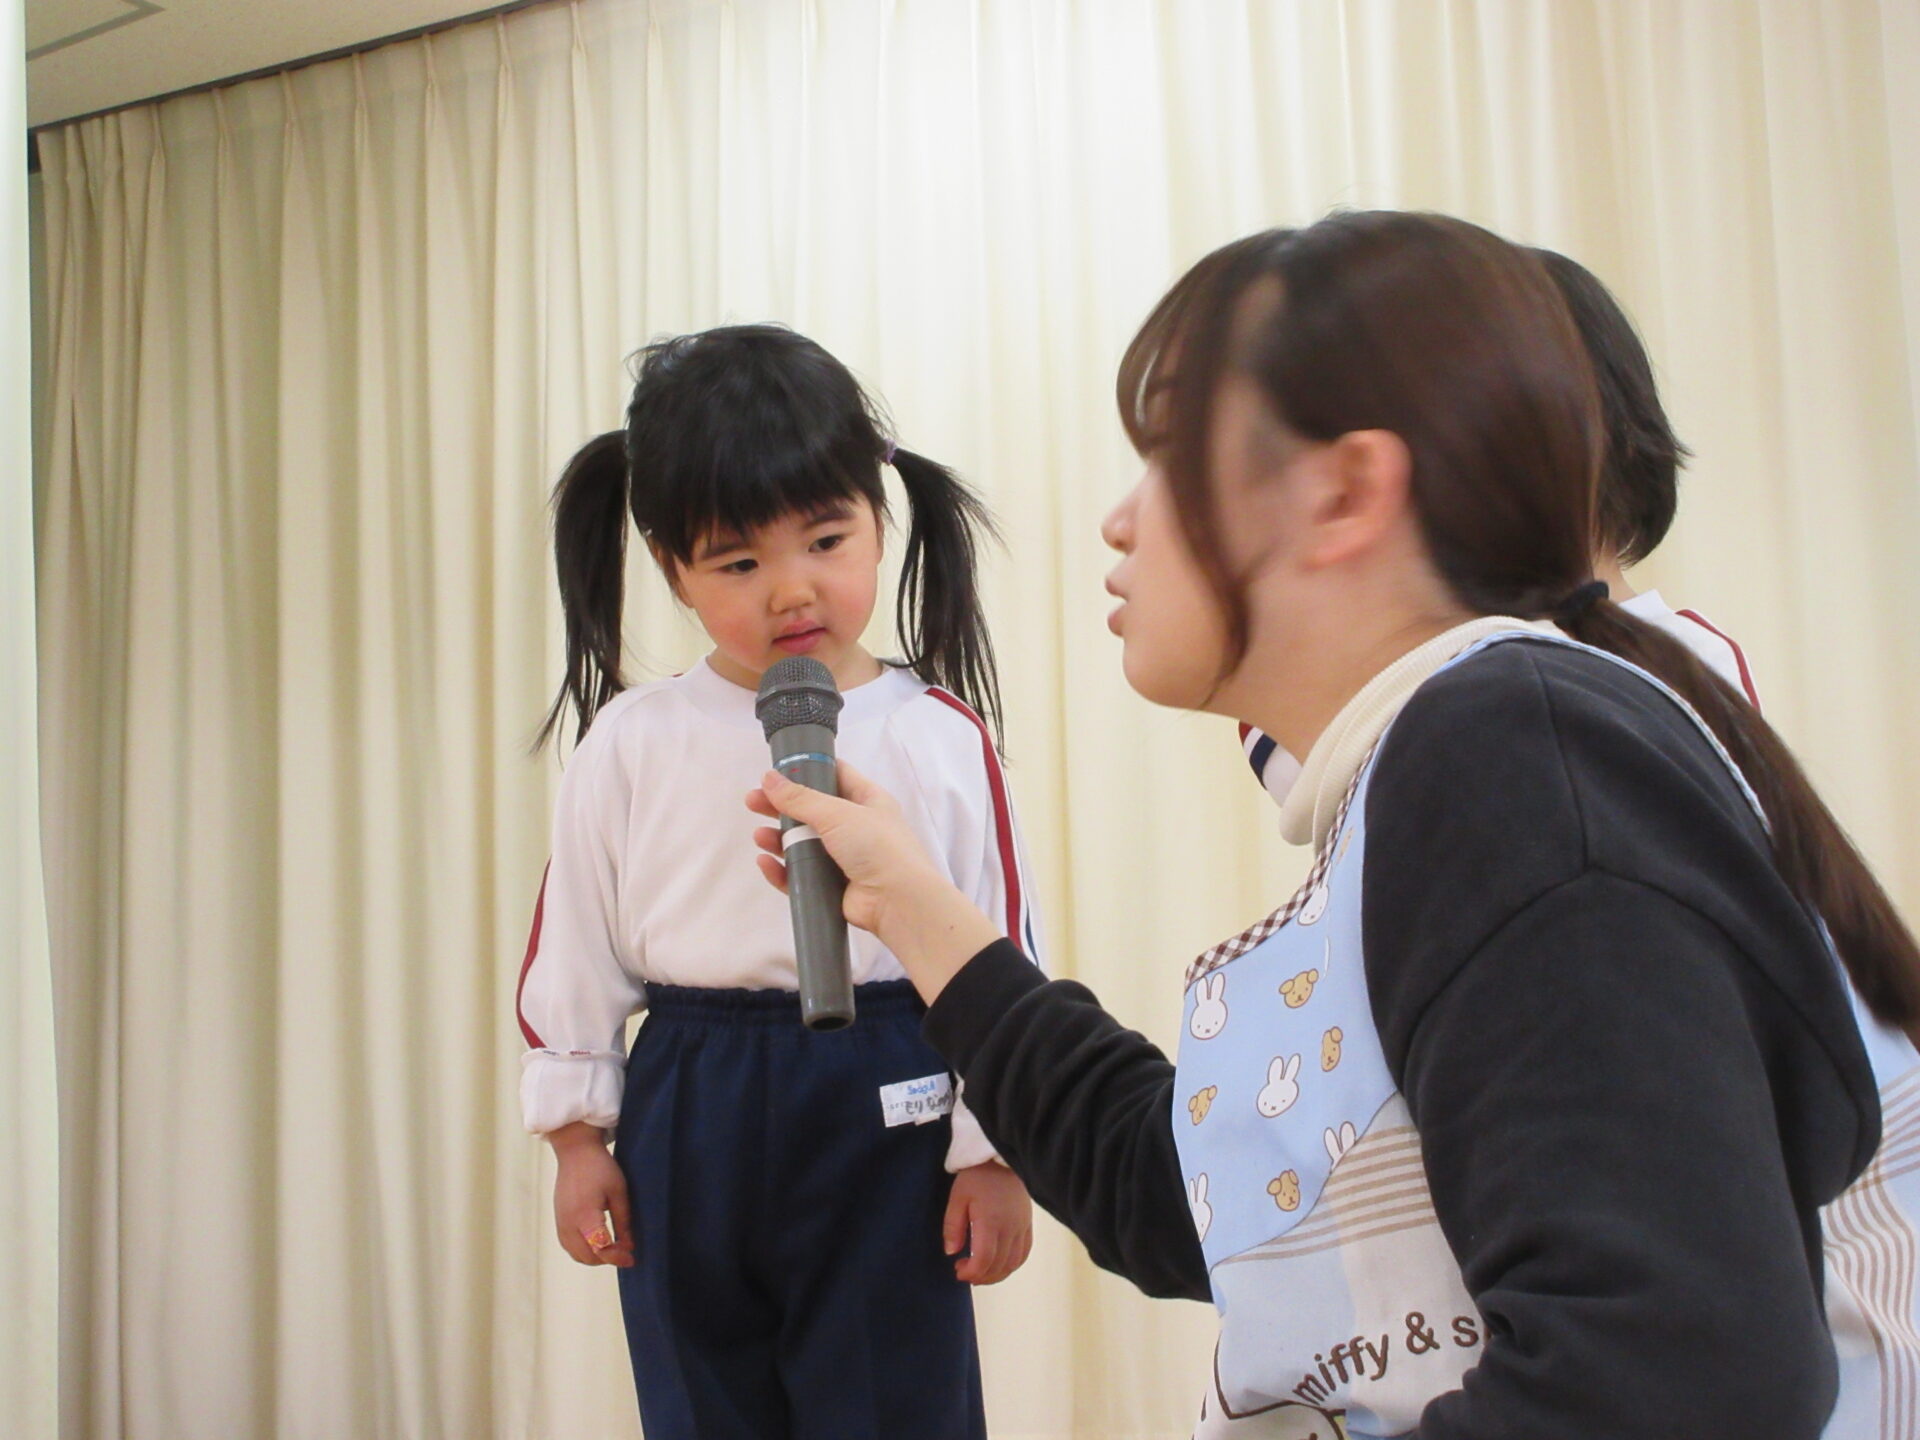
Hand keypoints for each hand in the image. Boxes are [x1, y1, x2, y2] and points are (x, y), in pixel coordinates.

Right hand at [548, 1122, 634, 1267]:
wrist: (576, 1152)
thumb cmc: (600, 1167)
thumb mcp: (619, 1192)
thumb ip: (623, 1222)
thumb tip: (629, 1247)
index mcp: (585, 1215)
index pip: (600, 1248)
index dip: (617, 1257)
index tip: (631, 1259)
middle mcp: (569, 1223)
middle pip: (587, 1256)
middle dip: (607, 1259)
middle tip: (624, 1252)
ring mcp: (561, 1223)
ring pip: (576, 1254)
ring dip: (594, 1257)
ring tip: (612, 1248)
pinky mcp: (558, 1220)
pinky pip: (568, 1246)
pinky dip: (583, 1250)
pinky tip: (596, 1242)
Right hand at [749, 761, 1001, 1002]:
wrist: (898, 901)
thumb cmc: (876, 846)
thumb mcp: (838, 813)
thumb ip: (800, 798)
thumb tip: (769, 778)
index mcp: (866, 800)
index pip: (835, 775)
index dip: (807, 770)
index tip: (777, 771)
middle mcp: (856, 827)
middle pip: (811, 811)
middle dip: (781, 806)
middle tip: (753, 802)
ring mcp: (844, 858)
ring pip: (803, 844)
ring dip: (779, 839)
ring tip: (760, 837)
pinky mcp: (833, 886)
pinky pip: (801, 875)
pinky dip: (782, 870)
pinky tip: (766, 863)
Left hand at [943, 1160, 1033, 1284]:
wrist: (1000, 1158)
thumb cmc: (976, 1176)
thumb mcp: (958, 1197)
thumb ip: (953, 1226)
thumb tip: (951, 1252)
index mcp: (990, 1222)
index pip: (983, 1260)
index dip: (971, 1272)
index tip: (958, 1271)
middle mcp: (1009, 1228)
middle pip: (998, 1266)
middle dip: (981, 1276)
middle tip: (965, 1273)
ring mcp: (1021, 1227)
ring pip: (1013, 1263)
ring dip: (996, 1275)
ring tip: (980, 1273)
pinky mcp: (1028, 1224)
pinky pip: (1023, 1253)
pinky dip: (1012, 1265)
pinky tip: (999, 1265)